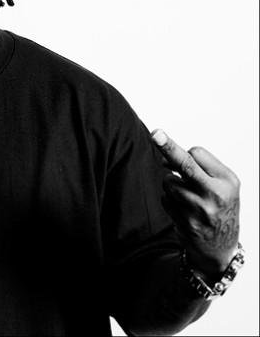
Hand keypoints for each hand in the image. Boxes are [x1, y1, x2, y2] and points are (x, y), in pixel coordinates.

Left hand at [151, 129, 239, 278]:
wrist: (220, 247)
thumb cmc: (219, 207)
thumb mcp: (222, 185)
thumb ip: (198, 167)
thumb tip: (164, 156)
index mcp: (227, 181)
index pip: (196, 153)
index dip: (186, 153)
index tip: (182, 154)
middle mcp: (215, 194)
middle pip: (185, 164)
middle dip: (169, 147)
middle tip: (156, 134)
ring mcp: (199, 209)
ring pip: (168, 181)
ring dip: (171, 184)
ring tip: (187, 197)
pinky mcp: (185, 221)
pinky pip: (164, 198)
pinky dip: (169, 199)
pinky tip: (183, 209)